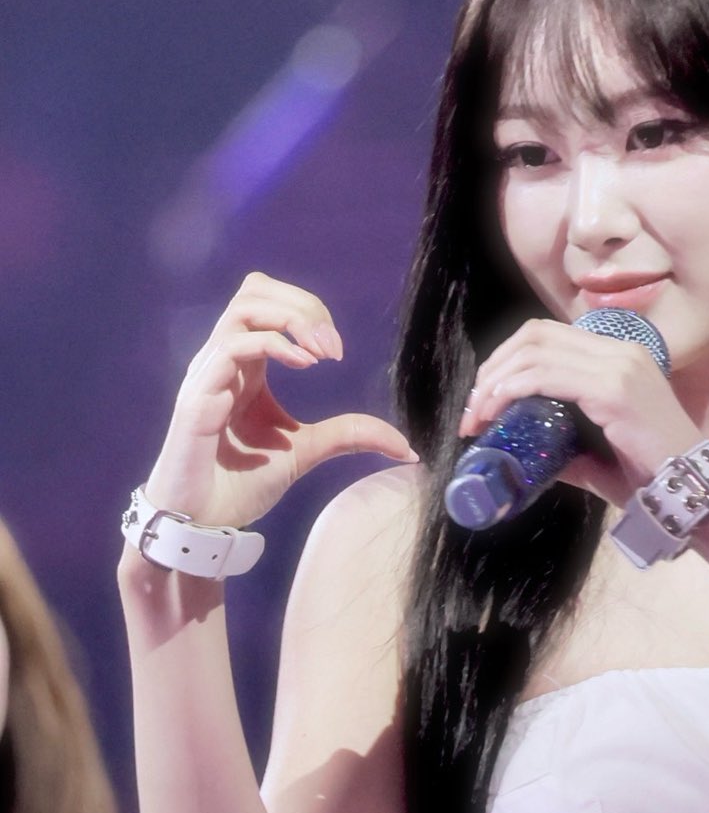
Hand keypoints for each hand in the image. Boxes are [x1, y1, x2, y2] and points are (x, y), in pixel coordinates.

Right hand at [128, 272, 418, 539]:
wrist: (202, 523)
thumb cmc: (241, 483)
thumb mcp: (307, 451)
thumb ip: (349, 436)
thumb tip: (406, 447)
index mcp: (245, 363)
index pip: (270, 301)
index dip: (309, 311)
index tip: (337, 352)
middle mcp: (222, 360)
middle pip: (255, 290)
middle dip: (302, 306)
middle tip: (332, 347)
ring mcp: (208, 375)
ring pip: (242, 308)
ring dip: (291, 320)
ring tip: (321, 354)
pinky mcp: (198, 397)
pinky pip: (232, 347)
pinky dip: (274, 346)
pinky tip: (304, 366)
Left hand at [456, 317, 703, 508]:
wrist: (691, 492)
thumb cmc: (651, 477)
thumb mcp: (600, 453)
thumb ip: (567, 447)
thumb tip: (529, 457)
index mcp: (619, 356)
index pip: (547, 335)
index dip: (506, 359)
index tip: (484, 399)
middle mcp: (620, 350)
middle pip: (534, 335)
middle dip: (493, 368)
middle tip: (474, 409)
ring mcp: (618, 367)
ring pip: (534, 352)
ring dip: (494, 383)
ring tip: (477, 417)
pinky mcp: (613, 390)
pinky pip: (546, 377)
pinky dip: (511, 391)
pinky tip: (496, 413)